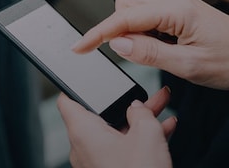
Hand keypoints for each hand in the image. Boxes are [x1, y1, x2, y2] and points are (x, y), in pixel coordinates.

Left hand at [57, 87, 174, 167]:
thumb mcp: (146, 134)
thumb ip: (141, 112)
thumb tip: (138, 108)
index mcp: (83, 131)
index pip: (67, 100)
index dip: (74, 84)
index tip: (82, 73)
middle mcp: (85, 146)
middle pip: (101, 112)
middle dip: (125, 101)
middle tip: (141, 91)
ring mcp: (98, 160)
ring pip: (117, 129)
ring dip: (139, 118)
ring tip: (161, 104)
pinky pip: (123, 146)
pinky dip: (140, 137)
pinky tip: (164, 127)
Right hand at [72, 0, 228, 89]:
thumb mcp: (188, 64)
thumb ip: (149, 52)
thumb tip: (116, 43)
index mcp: (175, 9)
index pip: (124, 18)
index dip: (98, 33)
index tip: (79, 47)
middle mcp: (172, 0)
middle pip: (125, 6)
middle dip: (119, 30)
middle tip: (138, 54)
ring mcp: (174, 4)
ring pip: (134, 11)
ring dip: (133, 32)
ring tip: (160, 52)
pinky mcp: (176, 12)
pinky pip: (148, 17)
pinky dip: (145, 33)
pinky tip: (164, 46)